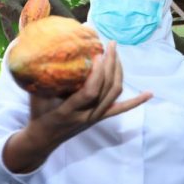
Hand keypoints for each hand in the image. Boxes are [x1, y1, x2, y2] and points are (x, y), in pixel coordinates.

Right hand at [3, 42, 151, 172]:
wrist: (43, 140)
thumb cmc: (38, 113)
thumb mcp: (34, 95)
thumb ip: (37, 74)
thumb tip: (37, 45)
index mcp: (68, 110)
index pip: (90, 91)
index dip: (97, 73)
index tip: (97, 54)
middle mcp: (86, 114)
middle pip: (107, 89)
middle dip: (111, 64)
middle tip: (109, 44)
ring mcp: (95, 117)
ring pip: (114, 93)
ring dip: (118, 71)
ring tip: (115, 52)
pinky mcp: (100, 117)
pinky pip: (121, 109)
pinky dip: (136, 101)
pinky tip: (149, 93)